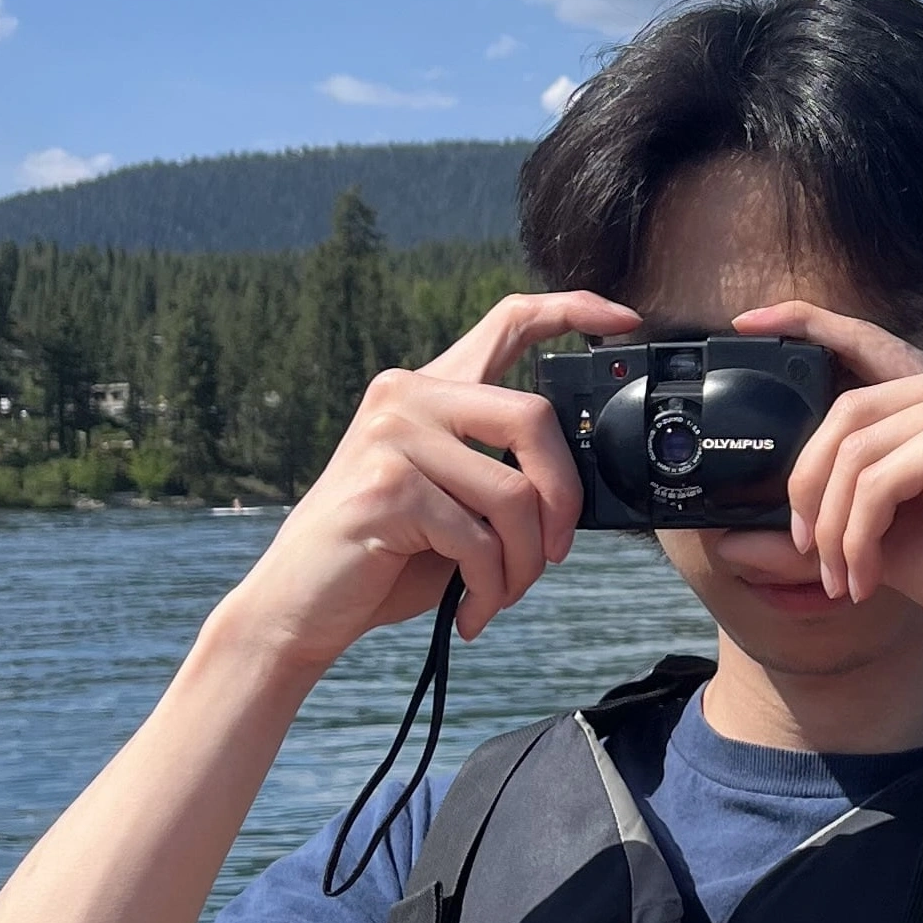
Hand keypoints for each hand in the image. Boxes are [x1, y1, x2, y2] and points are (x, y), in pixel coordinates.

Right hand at [227, 290, 638, 672]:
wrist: (298, 608)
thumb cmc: (387, 558)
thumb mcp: (454, 501)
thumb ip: (502, 471)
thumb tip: (581, 488)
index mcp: (429, 389)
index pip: (508, 321)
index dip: (572, 310)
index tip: (624, 320)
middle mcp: (407, 395)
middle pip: (534, 418)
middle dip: (564, 498)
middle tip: (557, 552)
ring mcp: (392, 436)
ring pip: (514, 494)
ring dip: (524, 563)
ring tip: (500, 593)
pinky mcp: (387, 487)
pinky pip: (479, 540)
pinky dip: (490, 587)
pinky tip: (471, 611)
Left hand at [735, 301, 922, 665]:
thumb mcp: (887, 535)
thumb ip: (826, 519)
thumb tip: (733, 537)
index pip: (870, 343)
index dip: (807, 324)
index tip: (750, 323)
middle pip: (847, 411)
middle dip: (810, 485)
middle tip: (808, 548)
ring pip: (855, 450)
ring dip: (833, 525)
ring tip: (842, 575)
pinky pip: (878, 480)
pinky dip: (857, 536)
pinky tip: (865, 578)